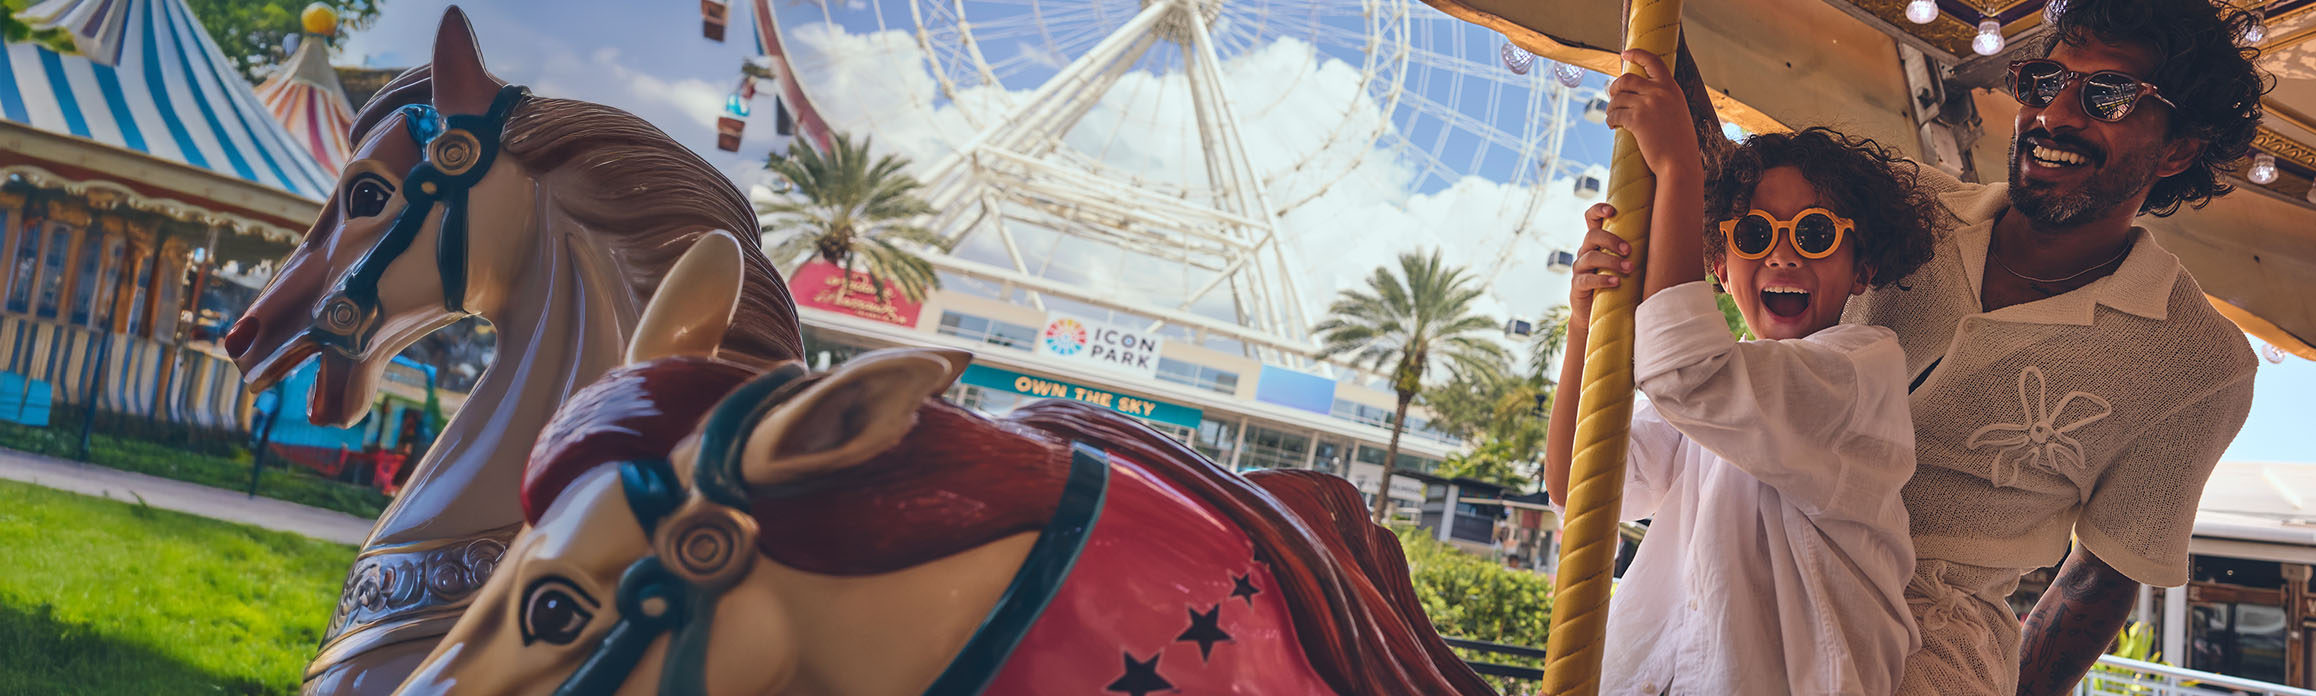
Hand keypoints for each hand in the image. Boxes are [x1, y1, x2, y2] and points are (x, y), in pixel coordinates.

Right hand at [1569, 203, 1631, 323]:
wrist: (1596, 313)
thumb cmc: (1617, 284)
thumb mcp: (1625, 264)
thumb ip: (1635, 252)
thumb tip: (1668, 241)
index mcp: (1597, 242)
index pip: (1591, 218)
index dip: (1598, 210)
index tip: (1612, 211)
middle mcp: (1585, 251)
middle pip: (1592, 235)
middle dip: (1612, 240)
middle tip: (1629, 251)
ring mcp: (1579, 268)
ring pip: (1590, 256)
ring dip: (1612, 261)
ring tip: (1629, 269)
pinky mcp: (1577, 285)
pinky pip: (1586, 279)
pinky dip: (1602, 279)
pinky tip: (1616, 282)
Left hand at [1605, 49, 1703, 178]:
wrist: (1679, 162)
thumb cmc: (1679, 144)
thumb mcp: (1678, 113)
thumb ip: (1664, 100)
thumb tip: (1641, 96)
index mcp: (1672, 88)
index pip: (1653, 62)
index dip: (1637, 54)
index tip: (1625, 53)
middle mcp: (1659, 92)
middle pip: (1627, 79)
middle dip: (1615, 86)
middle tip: (1612, 94)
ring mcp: (1647, 105)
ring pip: (1618, 98)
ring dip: (1611, 106)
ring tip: (1612, 115)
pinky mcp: (1636, 119)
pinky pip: (1614, 114)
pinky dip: (1610, 119)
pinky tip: (1612, 125)